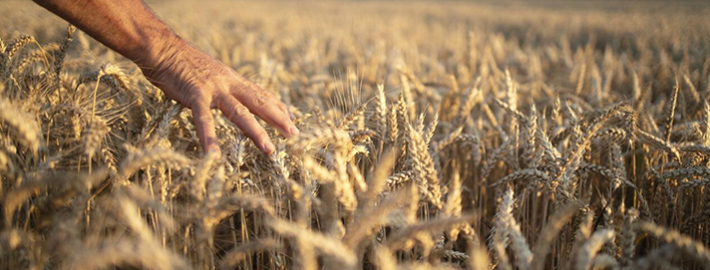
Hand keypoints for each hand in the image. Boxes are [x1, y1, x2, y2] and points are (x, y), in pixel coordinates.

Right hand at [140, 40, 297, 154]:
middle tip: (294, 134)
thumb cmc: (184, 63)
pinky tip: (214, 155)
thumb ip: (225, 85)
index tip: (291, 119)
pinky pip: (204, 119)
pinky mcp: (195, 95)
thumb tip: (235, 95)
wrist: (163, 49)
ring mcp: (213, 89)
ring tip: (269, 149)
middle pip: (259, 102)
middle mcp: (228, 83)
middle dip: (278, 118)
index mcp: (232, 79)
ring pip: (240, 112)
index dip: (277, 106)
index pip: (260, 94)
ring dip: (255, 132)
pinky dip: (209, 138)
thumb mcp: (212, 73)